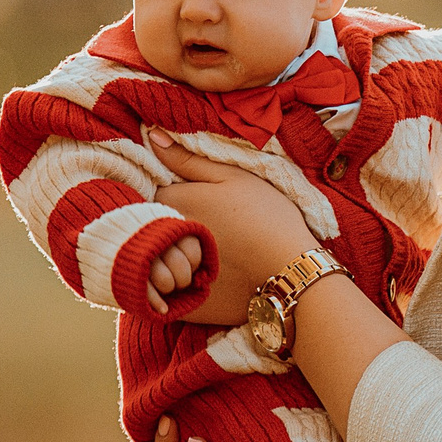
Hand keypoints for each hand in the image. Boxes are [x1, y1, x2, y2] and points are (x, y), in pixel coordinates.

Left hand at [149, 130, 322, 324]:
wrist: (290, 271)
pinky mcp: (183, 304)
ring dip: (172, 259)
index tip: (196, 201)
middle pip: (151, 229)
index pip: (152, 195)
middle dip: (168, 228)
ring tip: (211, 257)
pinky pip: (167, 296)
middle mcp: (163, 239)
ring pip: (159, 263)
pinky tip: (211, 281)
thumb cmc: (266, 217)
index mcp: (173, 203)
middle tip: (207, 230)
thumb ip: (188, 159)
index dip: (173, 196)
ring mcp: (171, 274)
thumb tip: (151, 136)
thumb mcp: (232, 177)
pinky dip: (181, 289)